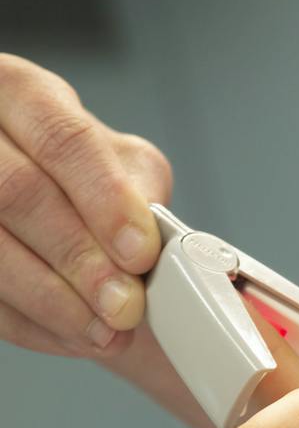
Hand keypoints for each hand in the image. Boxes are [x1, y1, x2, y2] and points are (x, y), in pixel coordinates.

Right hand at [0, 54, 170, 356]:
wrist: (45, 200)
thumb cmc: (79, 173)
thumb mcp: (117, 159)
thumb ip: (136, 186)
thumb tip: (152, 234)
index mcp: (16, 90)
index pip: (62, 138)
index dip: (104, 199)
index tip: (140, 252)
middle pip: (16, 194)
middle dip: (78, 259)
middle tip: (125, 306)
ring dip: (53, 303)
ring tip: (106, 333)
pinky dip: (29, 324)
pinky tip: (72, 338)